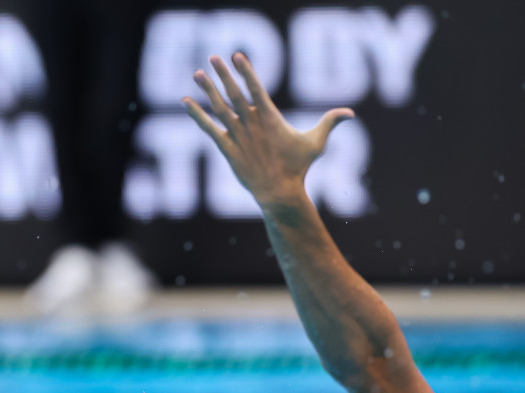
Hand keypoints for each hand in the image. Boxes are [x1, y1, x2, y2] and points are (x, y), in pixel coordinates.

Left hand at [183, 53, 353, 206]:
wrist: (278, 192)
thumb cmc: (298, 168)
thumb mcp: (315, 143)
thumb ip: (329, 123)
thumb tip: (350, 113)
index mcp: (270, 118)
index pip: (256, 87)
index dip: (246, 71)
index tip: (237, 55)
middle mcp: (251, 123)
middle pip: (234, 93)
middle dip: (223, 74)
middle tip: (213, 57)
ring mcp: (237, 135)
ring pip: (219, 108)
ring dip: (207, 89)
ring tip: (197, 73)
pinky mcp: (226, 148)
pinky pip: (208, 128)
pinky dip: (197, 115)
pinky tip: (186, 102)